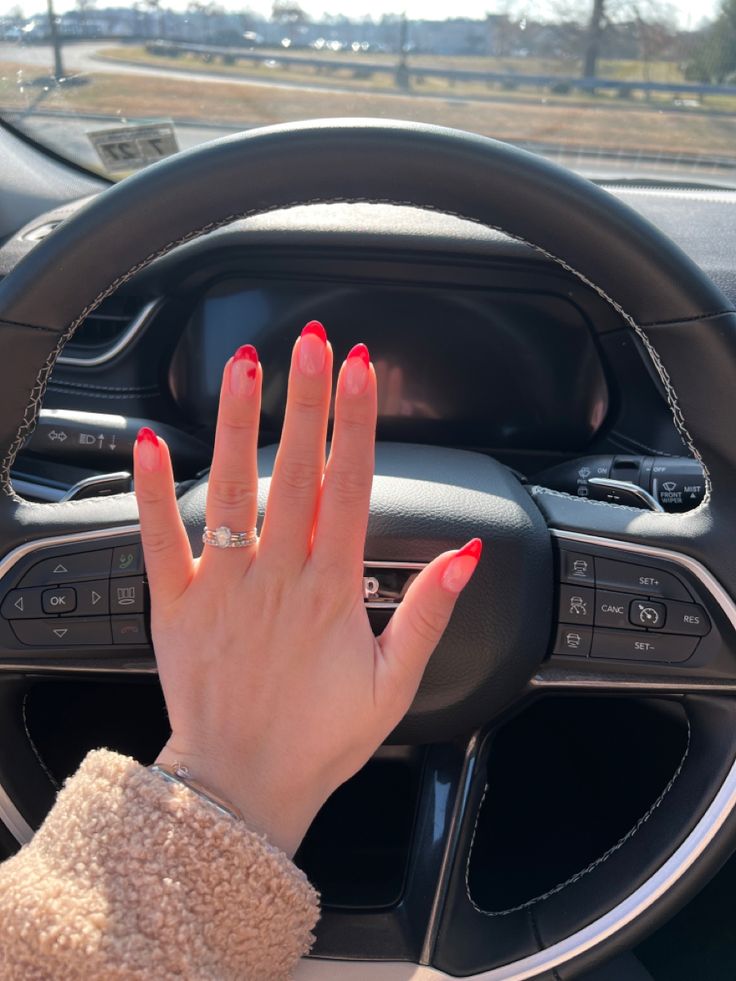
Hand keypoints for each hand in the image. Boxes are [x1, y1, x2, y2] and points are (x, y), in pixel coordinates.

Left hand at [134, 322, 481, 855]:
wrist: (243, 786)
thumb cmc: (319, 738)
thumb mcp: (394, 683)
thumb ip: (430, 612)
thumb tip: (465, 556)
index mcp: (332, 590)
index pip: (352, 486)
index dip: (358, 422)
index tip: (362, 372)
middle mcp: (278, 577)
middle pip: (296, 472)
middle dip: (307, 401)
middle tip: (313, 344)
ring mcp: (224, 587)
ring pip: (234, 491)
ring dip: (241, 425)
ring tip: (247, 367)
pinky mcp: (177, 605)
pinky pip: (163, 539)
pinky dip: (154, 490)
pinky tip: (153, 442)